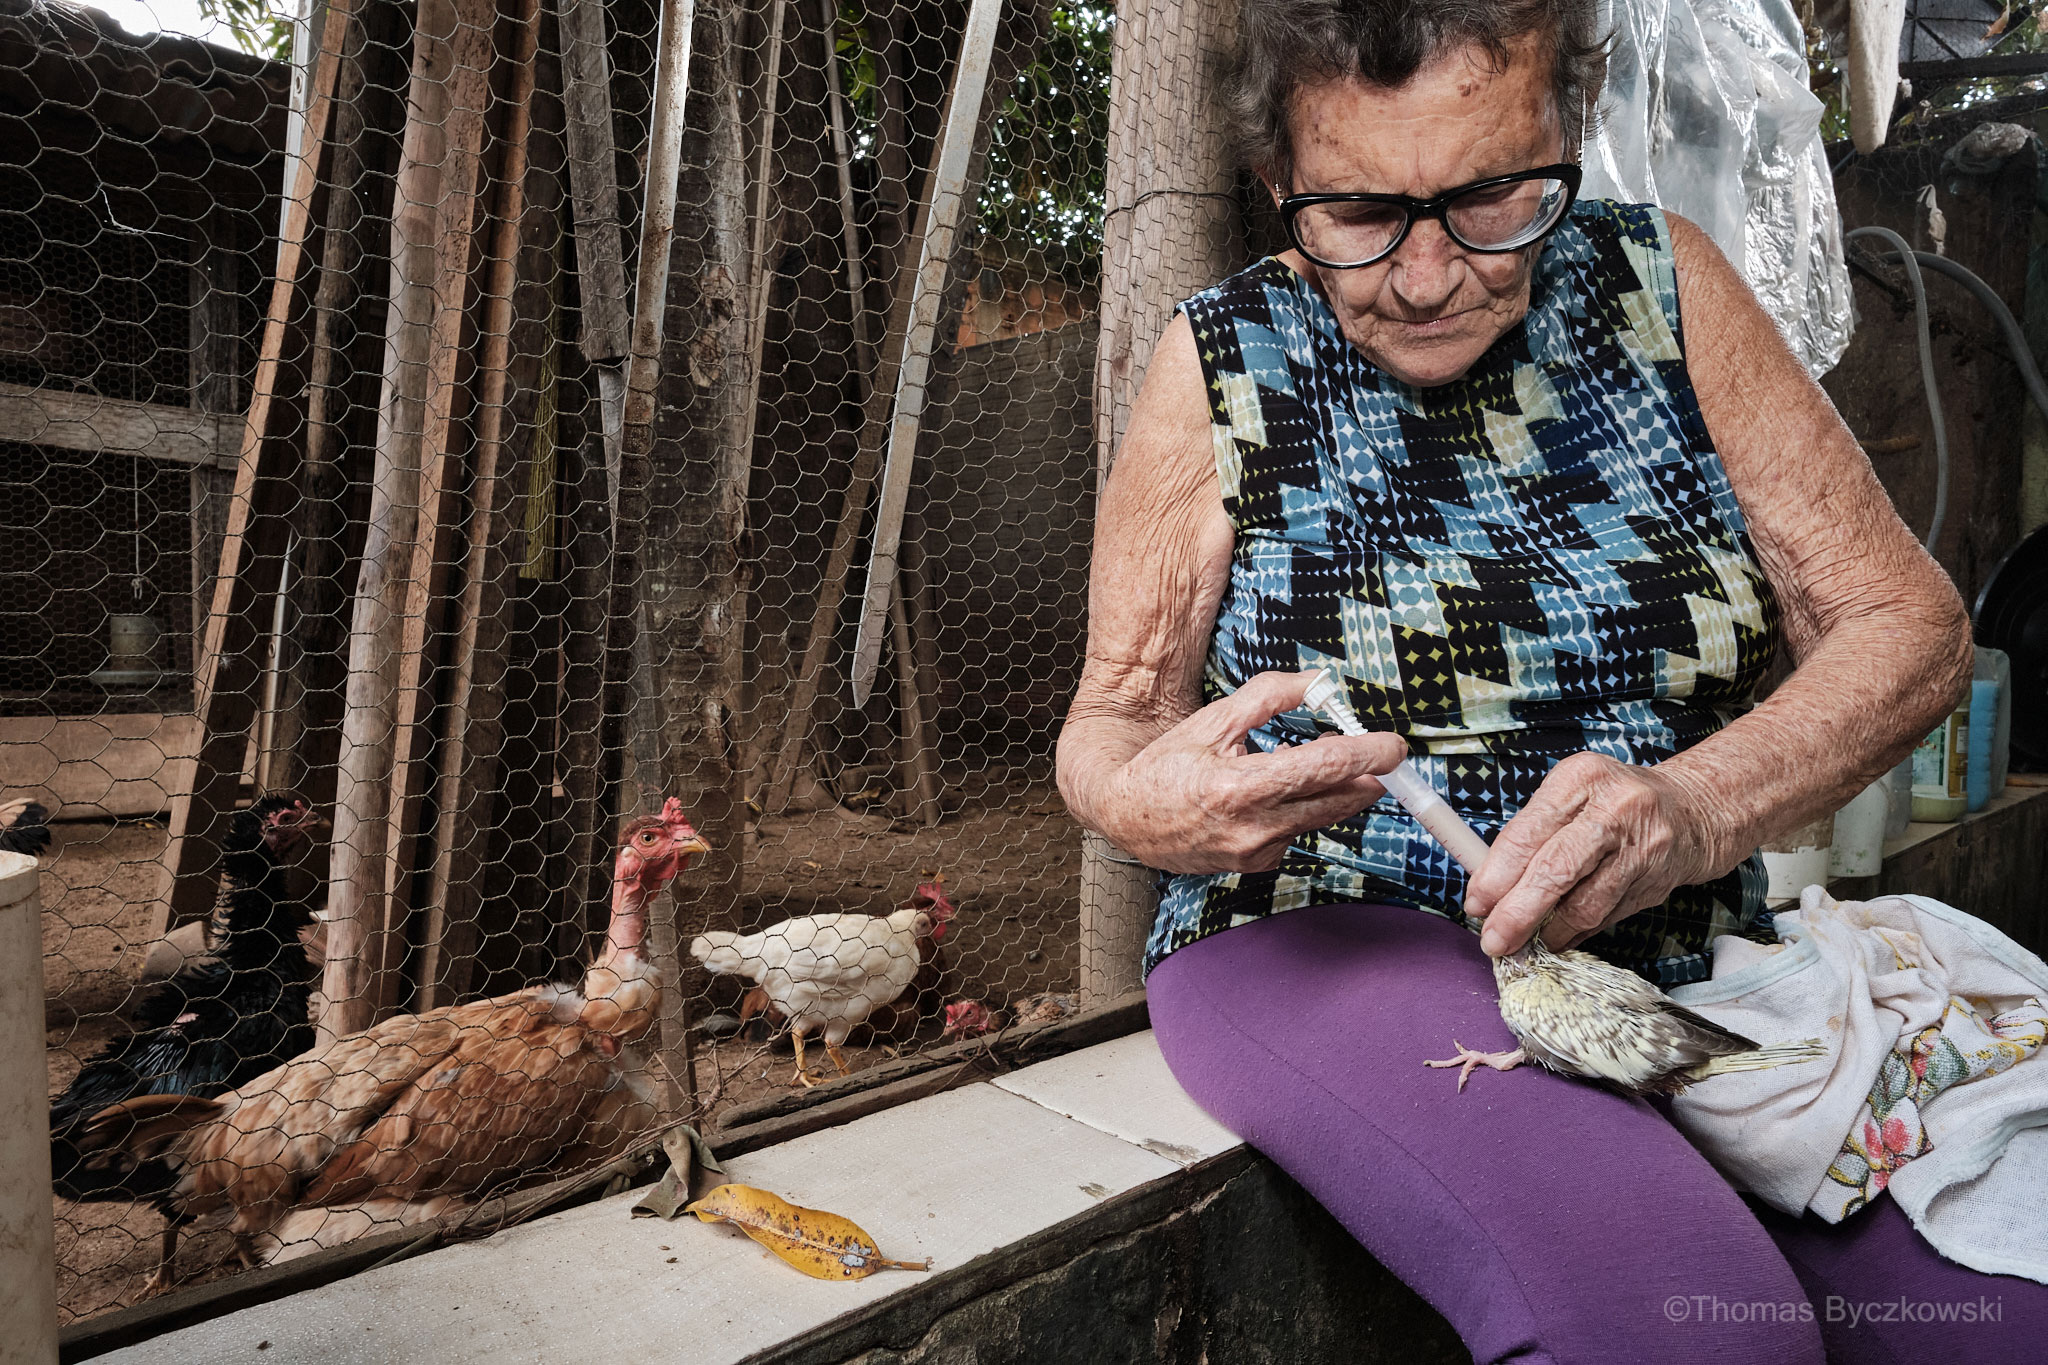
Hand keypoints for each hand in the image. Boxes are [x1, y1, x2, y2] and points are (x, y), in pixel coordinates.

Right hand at [1096, 671, 1406, 873]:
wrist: (1128, 819)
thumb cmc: (1166, 766)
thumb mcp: (1213, 719)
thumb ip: (1270, 696)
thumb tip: (1321, 682)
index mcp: (1239, 787)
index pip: (1322, 769)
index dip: (1366, 754)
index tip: (1394, 746)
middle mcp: (1252, 828)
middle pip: (1336, 801)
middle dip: (1365, 775)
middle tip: (1377, 750)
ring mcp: (1257, 852)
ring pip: (1321, 817)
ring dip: (1334, 789)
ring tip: (1319, 762)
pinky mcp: (1258, 865)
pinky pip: (1298, 831)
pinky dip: (1302, 810)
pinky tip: (1279, 794)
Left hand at [1464, 752, 1723, 956]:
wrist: (1691, 810)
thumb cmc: (1613, 803)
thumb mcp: (1571, 795)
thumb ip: (1531, 833)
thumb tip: (1487, 885)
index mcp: (1579, 779)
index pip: (1527, 833)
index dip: (1496, 875)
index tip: (1477, 903)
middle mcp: (1614, 809)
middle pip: (1555, 870)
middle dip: (1517, 912)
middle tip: (1493, 940)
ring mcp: (1641, 847)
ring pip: (1584, 903)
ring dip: (1549, 931)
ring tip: (1525, 943)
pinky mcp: (1656, 881)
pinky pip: (1607, 916)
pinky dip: (1577, 931)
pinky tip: (1559, 936)